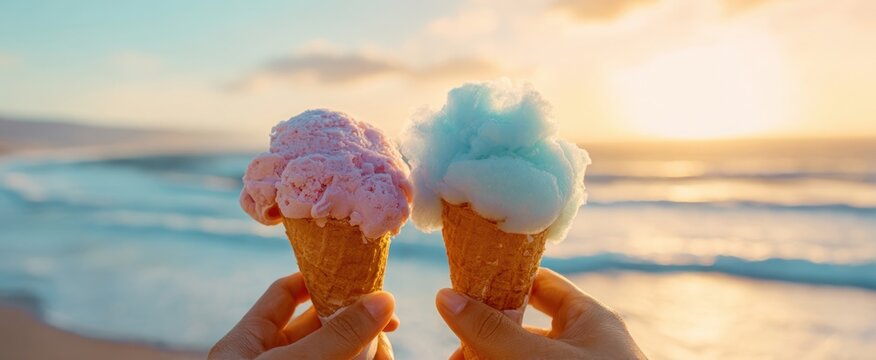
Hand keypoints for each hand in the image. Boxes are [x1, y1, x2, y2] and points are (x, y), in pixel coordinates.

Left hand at [210, 273, 398, 359]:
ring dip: (364, 345)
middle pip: (316, 325)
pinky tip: (381, 357)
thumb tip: (385, 299)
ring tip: (388, 343)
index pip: (284, 294)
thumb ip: (336, 334)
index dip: (320, 278)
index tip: (357, 274)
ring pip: (334, 352)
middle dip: (353, 318)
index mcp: (245, 344)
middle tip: (387, 319)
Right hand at [436, 267, 645, 358]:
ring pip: (519, 359)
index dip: (503, 280)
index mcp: (590, 321)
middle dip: (485, 336)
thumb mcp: (537, 358)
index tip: (465, 284)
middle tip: (456, 349)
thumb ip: (493, 331)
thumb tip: (446, 298)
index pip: (541, 285)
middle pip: (523, 329)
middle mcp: (582, 348)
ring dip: (487, 359)